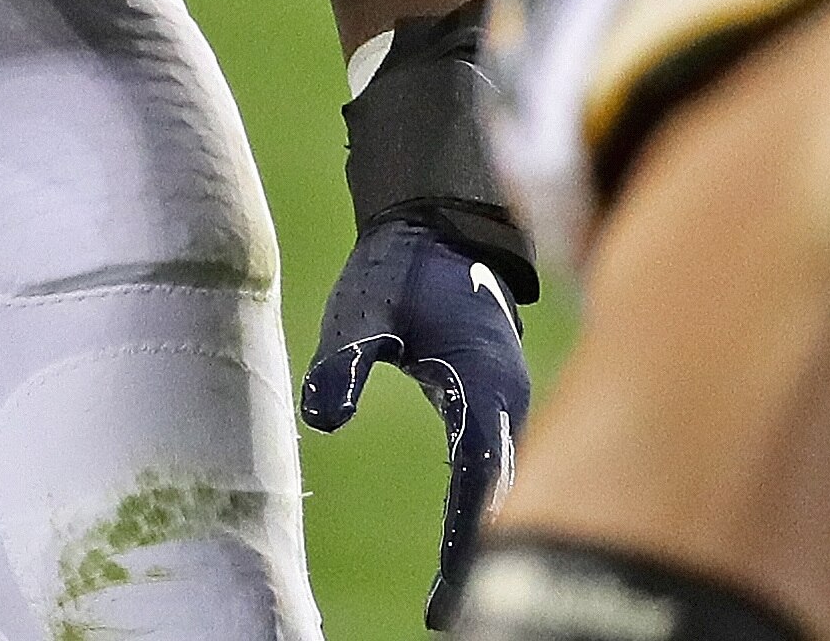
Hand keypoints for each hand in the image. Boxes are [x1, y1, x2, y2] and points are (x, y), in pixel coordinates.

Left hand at [302, 212, 532, 629]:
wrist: (437, 227)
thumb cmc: (399, 266)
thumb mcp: (363, 304)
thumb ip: (344, 357)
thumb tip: (320, 418)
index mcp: (483, 376)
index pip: (478, 471)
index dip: (463, 535)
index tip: (445, 594)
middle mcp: (509, 397)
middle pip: (502, 493)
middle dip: (480, 557)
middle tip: (449, 617)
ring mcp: (509, 402)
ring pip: (506, 485)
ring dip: (486, 541)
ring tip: (456, 603)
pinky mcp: (497, 405)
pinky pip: (497, 470)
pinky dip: (484, 513)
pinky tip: (464, 555)